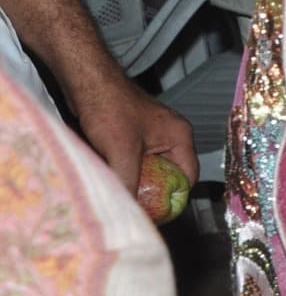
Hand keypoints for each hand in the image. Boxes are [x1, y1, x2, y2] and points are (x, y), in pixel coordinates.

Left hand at [63, 68, 196, 215]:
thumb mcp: (121, 151)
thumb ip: (129, 181)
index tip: (157, 214)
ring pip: (150, 167)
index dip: (175, 199)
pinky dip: (125, 168)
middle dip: (153, 191)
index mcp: (180, 137)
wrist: (87, 81)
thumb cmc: (110, 108)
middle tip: (137, 207)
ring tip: (122, 192)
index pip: (188, 178)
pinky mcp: (134, 132)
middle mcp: (171, 136)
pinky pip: (136, 158)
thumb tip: (128, 209)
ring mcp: (153, 133)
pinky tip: (111, 175)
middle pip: (169, 174)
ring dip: (136, 180)